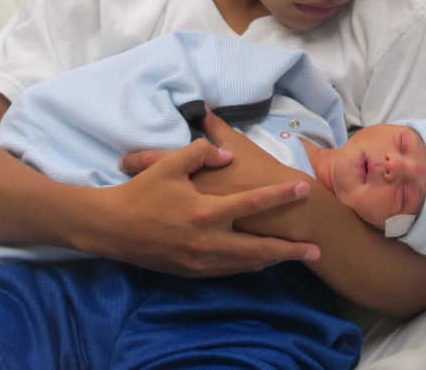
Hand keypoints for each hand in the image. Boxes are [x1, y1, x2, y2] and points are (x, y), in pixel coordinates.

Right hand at [78, 138, 319, 276]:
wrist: (110, 228)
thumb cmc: (141, 192)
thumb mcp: (170, 165)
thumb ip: (201, 154)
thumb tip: (227, 154)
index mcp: (206, 211)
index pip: (254, 202)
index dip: (281, 195)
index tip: (304, 190)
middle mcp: (208, 240)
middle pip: (259, 248)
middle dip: (290, 250)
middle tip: (315, 250)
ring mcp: (200, 260)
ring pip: (245, 264)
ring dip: (271, 260)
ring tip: (294, 257)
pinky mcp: (190, 271)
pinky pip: (226, 271)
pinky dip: (246, 266)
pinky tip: (258, 263)